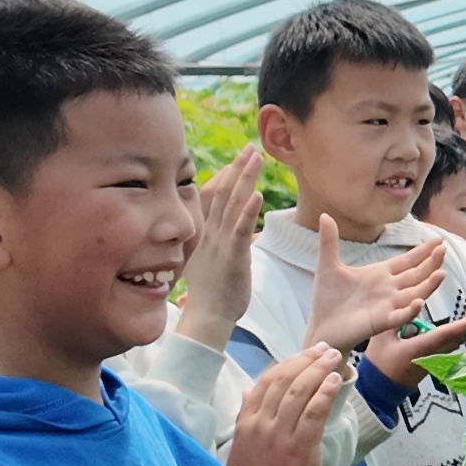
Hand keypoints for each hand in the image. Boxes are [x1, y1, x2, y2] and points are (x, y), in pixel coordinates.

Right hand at [172, 146, 262, 348]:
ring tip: (255, 157)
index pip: (214, 199)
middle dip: (237, 168)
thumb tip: (238, 242)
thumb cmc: (213, 298)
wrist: (206, 318)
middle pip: (223, 193)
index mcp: (207, 236)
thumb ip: (224, 250)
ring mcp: (221, 243)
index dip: (226, 177)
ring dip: (244, 178)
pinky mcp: (232, 256)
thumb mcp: (216, 267)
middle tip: (250, 147)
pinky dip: (248, 210)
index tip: (237, 160)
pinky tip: (258, 193)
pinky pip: (240, 228)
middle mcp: (212, 234)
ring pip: (232, 203)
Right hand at [224, 343, 347, 465]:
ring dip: (320, 369)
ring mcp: (279, 435)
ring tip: (335, 359)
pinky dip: (325, 392)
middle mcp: (260, 425)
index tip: (305, 355)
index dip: (288, 363)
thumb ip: (246, 419)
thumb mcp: (241, 451)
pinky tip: (336, 381)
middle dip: (307, 360)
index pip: (265, 381)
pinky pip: (314, 411)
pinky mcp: (300, 448)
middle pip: (284, 379)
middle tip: (325, 350)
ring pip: (300, 390)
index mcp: (245, 424)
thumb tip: (249, 391)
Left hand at [303, 214, 444, 351]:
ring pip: (415, 293)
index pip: (408, 260)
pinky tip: (419, 302)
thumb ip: (329, 241)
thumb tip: (325, 214)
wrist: (321, 326)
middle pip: (417, 274)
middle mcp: (389, 289)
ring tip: (441, 274)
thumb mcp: (328, 266)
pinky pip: (400, 316)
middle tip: (444, 249)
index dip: (423, 251)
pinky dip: (410, 310)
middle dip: (431, 263)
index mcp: (380, 274)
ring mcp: (387, 305)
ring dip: (428, 285)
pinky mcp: (381, 322)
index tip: (438, 240)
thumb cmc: (326, 299)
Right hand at [368, 302, 465, 392]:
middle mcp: (434, 354)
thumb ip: (396, 319)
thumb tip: (413, 303)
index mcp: (421, 349)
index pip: (448, 334)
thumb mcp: (381, 338)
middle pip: (461, 336)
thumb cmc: (379, 363)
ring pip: (460, 340)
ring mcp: (436, 358)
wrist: (380, 389)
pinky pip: (454, 344)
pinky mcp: (435, 359)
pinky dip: (465, 332)